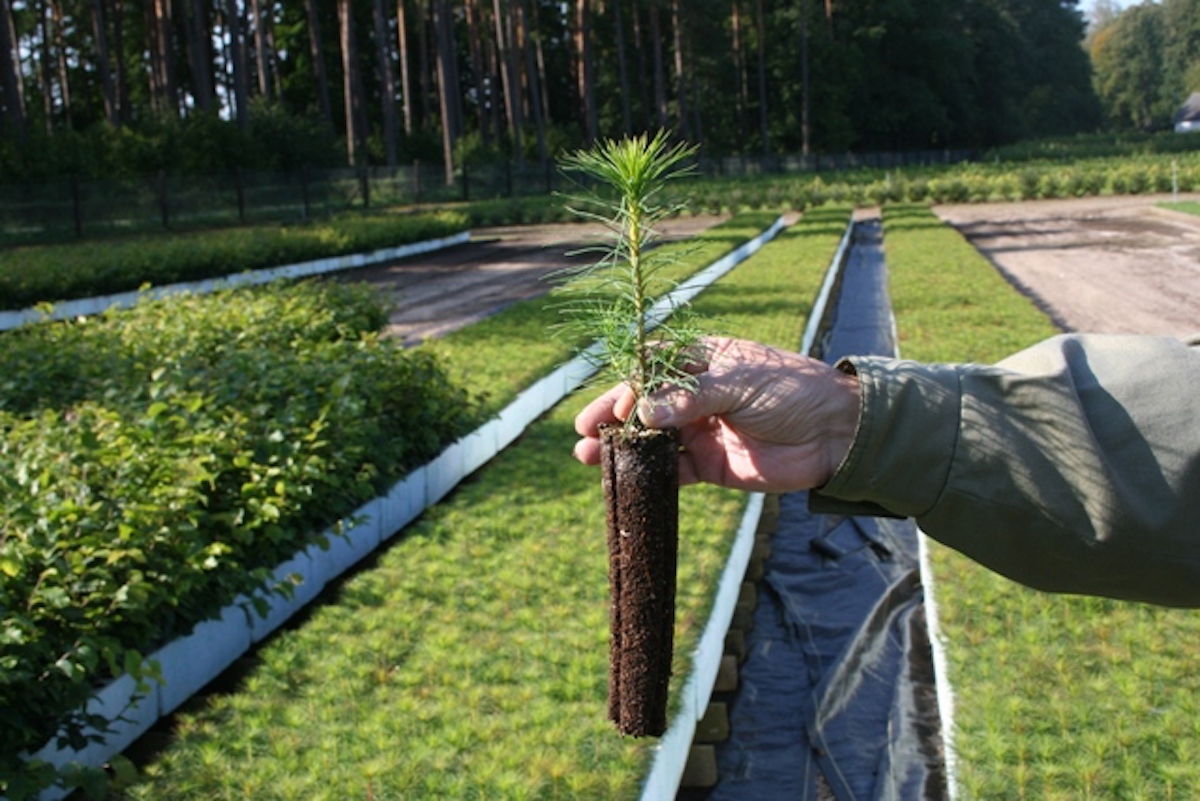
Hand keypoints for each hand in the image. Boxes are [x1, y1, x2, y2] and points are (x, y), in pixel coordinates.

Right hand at [573, 337, 860, 492]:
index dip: (629, 387)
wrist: (836, 434)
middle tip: (582, 432)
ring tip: (588, 457)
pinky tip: (624, 480)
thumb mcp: (740, 383)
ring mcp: (700, 430)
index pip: (652, 369)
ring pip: (650, 439)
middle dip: (612, 418)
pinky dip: (647, 475)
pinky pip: (671, 471)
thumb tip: (643, 412)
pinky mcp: (709, 465)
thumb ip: (690, 398)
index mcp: (701, 361)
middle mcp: (694, 395)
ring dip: (621, 448)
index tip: (616, 408)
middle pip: (643, 405)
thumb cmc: (792, 390)